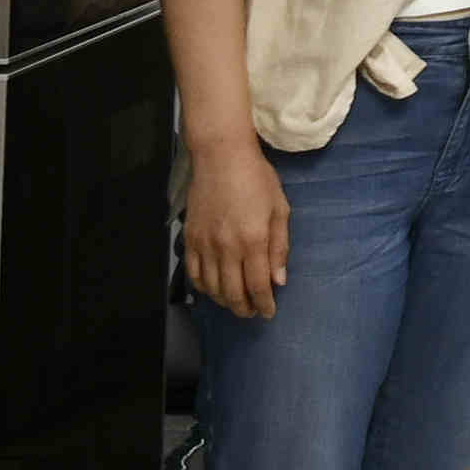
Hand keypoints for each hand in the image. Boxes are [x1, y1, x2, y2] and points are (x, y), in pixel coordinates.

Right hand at [183, 138, 288, 318]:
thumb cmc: (257, 179)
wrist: (221, 157)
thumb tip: (278, 280)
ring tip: (235, 303)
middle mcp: (227, 248)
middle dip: (244, 308)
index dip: (264, 304)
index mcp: (253, 240)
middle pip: (233, 292)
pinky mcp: (190, 239)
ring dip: (224, 301)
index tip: (269, 313)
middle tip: (252, 313)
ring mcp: (205, 245)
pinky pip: (193, 273)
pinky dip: (203, 287)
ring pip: (212, 287)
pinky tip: (213, 289)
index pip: (258, 285)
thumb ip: (279, 247)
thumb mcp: (279, 209)